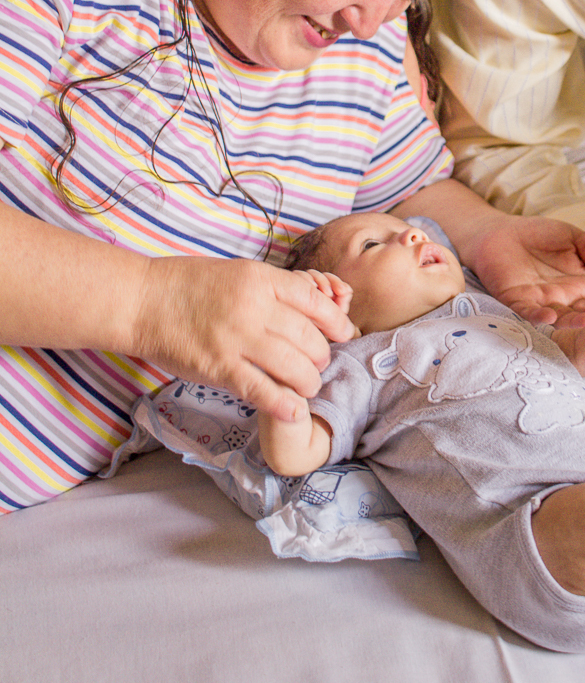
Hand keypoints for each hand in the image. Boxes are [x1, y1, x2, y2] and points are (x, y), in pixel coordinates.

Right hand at [134, 255, 356, 420]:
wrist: (142, 300)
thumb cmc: (188, 284)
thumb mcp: (238, 272)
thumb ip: (272, 289)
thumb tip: (312, 306)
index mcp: (260, 279)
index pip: (315, 302)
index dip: (336, 322)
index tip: (345, 333)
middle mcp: (253, 308)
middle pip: (310, 338)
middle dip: (322, 356)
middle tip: (319, 363)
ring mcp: (236, 339)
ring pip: (294, 367)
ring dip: (308, 381)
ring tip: (307, 385)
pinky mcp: (219, 369)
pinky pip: (262, 391)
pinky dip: (283, 404)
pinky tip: (294, 410)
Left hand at [467, 214, 584, 323]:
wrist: (499, 232)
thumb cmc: (537, 234)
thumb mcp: (573, 238)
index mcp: (581, 284)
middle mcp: (564, 298)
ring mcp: (541, 302)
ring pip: (560, 317)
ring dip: (573, 321)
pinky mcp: (517, 301)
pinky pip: (530, 313)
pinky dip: (539, 317)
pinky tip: (549, 316)